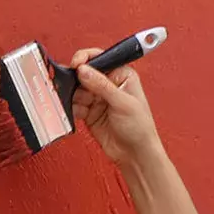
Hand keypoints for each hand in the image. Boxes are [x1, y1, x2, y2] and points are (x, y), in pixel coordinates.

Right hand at [69, 47, 160, 163]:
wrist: (135, 154)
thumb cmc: (140, 128)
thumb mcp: (123, 103)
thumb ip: (101, 85)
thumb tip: (83, 70)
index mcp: (122, 75)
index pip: (100, 58)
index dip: (86, 59)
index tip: (76, 64)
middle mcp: (109, 84)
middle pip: (84, 74)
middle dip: (77, 80)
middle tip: (73, 87)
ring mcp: (98, 99)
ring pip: (77, 90)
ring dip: (74, 96)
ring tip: (79, 104)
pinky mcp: (89, 113)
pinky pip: (75, 105)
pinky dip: (72, 108)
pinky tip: (77, 113)